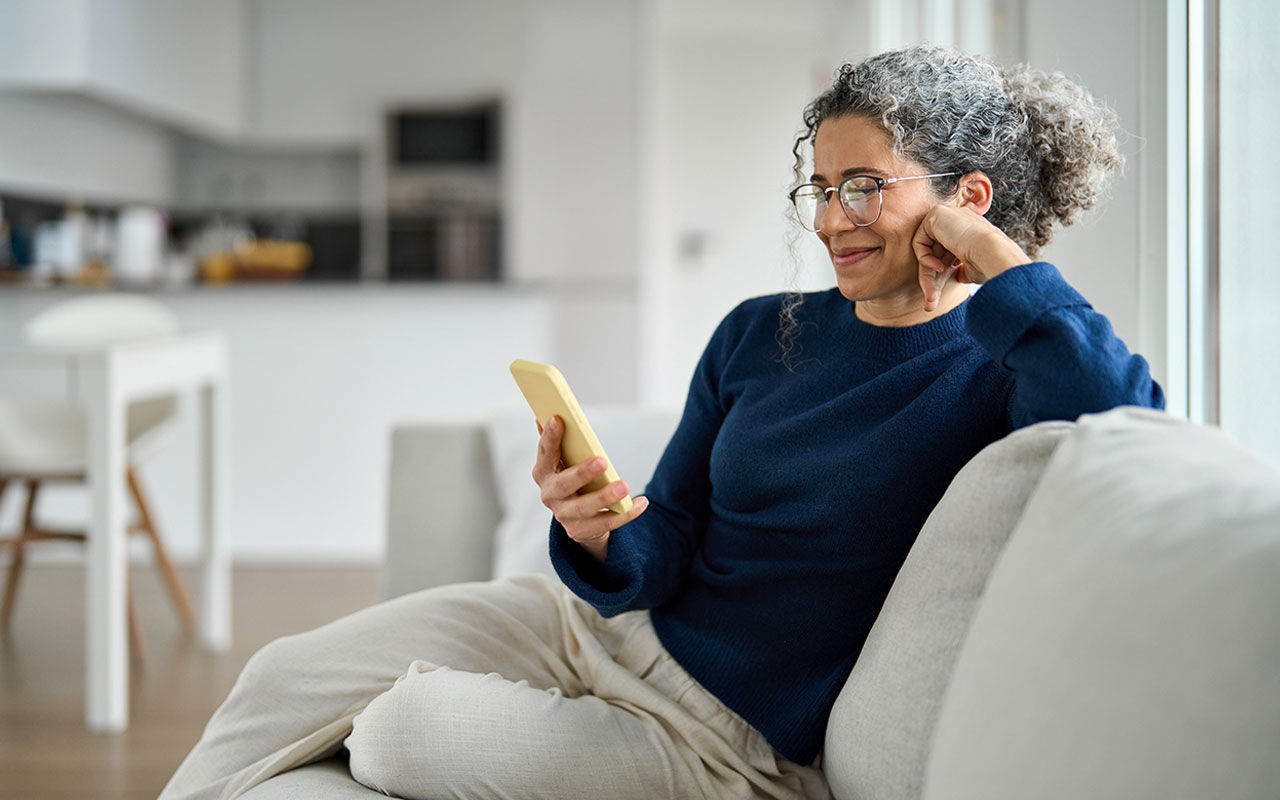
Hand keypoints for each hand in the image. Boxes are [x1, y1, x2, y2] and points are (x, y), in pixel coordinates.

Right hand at [531, 415, 648, 562]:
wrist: (578, 518)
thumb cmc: (572, 478)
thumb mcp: (564, 461)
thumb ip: (558, 441)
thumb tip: (545, 414)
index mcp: (543, 472)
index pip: (545, 453)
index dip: (549, 437)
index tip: (558, 418)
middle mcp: (549, 495)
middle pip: (564, 484)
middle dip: (582, 473)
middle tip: (602, 461)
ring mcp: (564, 515)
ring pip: (585, 507)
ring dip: (605, 497)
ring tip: (625, 486)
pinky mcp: (580, 531)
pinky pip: (607, 523)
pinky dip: (626, 513)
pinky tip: (641, 502)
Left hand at [912, 205, 1030, 311]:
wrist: (994, 253)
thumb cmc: (988, 265)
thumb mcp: (972, 269)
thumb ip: (961, 269)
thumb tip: (958, 276)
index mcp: (968, 231)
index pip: (946, 254)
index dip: (941, 275)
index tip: (937, 297)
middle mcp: (957, 221)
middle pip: (933, 253)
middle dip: (929, 280)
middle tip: (930, 305)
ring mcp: (947, 216)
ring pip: (925, 250)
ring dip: (926, 275)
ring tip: (932, 296)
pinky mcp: (937, 214)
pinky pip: (919, 240)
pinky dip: (924, 257)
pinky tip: (938, 267)